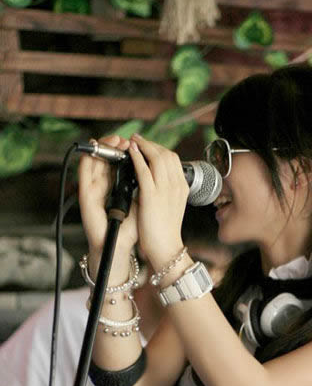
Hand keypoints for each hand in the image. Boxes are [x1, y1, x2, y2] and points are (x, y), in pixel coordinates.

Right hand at [78, 134, 138, 252]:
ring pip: (94, 160)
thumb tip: (155, 168)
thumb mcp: (142, 202)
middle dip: (114, 145)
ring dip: (103, 148)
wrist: (120, 247)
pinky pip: (83, 172)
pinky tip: (94, 150)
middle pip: (106, 158)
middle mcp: (104, 185)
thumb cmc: (131, 228)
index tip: (136, 142)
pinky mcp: (85, 194)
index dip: (126, 150)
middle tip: (125, 139)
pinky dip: (88, 158)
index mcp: (118, 186)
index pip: (119, 161)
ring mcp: (93, 189)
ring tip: (114, 140)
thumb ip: (145, 186)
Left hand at [127, 134, 187, 262]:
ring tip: (131, 142)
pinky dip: (137, 158)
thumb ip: (166, 190)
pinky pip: (144, 170)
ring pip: (156, 157)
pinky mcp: (152, 195)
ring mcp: (165, 189)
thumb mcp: (171, 205)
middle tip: (137, 139)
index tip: (147, 146)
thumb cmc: (165, 230)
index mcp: (182, 187)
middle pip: (166, 154)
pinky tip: (130, 152)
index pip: (173, 159)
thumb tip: (154, 178)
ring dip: (143, 146)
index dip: (159, 149)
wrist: (166, 247)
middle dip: (150, 144)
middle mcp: (176, 185)